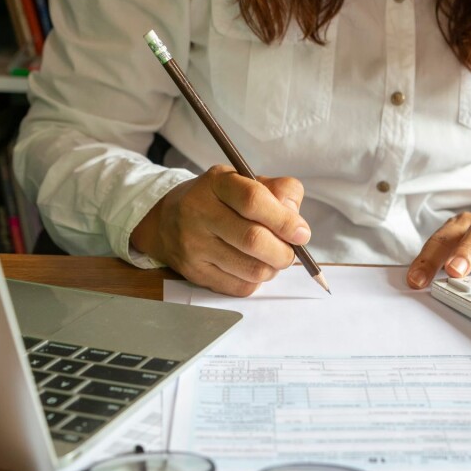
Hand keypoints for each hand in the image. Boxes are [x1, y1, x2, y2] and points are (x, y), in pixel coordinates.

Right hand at [131, 165, 310, 296]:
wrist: (168, 221)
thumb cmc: (220, 200)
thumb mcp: (247, 182)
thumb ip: (279, 192)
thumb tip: (297, 224)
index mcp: (217, 183)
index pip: (253, 201)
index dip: (284, 220)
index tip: (302, 234)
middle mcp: (199, 212)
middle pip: (253, 240)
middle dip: (283, 251)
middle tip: (290, 252)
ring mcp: (194, 245)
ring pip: (251, 269)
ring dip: (272, 268)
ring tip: (271, 258)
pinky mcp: (194, 272)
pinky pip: (240, 287)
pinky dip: (256, 281)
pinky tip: (251, 267)